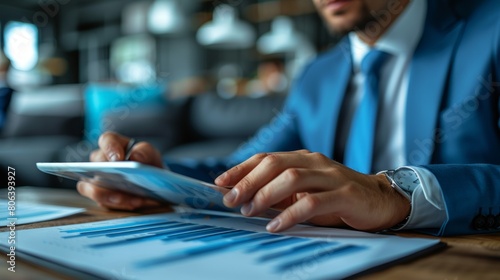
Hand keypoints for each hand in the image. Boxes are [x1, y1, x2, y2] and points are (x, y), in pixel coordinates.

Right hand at [77, 131, 162, 209]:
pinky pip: (104, 203)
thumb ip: (145, 152)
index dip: (109, 148)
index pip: (106, 140)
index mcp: (113, 145)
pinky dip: (120, 205)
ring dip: (112, 196)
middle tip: (127, 184)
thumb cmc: (147, 164)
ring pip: (93, 189)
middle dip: (110, 177)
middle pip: (95, 166)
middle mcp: (101, 162)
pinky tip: (135, 204)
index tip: (118, 159)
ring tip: (135, 200)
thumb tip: (135, 156)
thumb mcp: (151, 155)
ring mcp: (98, 181)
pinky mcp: (102, 198)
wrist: (153, 183)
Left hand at [215, 150, 409, 232]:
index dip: (242, 169)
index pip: (266, 158)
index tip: (221, 183)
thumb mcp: (305, 192)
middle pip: (275, 164)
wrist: (380, 200)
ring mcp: (331, 176)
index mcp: (303, 158)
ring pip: (291, 177)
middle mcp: (315, 162)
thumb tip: (246, 200)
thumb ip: (280, 192)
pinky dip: (291, 213)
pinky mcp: (345, 193)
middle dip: (248, 181)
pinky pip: (313, 201)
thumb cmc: (337, 198)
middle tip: (231, 200)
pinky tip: (276, 225)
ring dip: (266, 195)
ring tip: (250, 211)